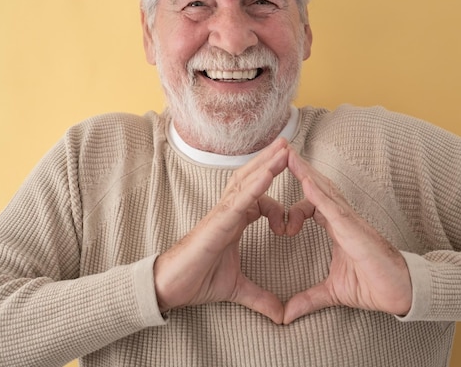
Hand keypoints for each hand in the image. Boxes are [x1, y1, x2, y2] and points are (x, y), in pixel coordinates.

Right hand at [153, 138, 288, 323]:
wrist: (171, 288)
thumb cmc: (198, 280)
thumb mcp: (238, 289)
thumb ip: (261, 298)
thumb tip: (281, 316)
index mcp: (235, 220)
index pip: (261, 201)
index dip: (278, 209)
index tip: (289, 227)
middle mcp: (229, 211)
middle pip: (253, 178)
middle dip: (271, 160)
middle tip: (289, 144)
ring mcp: (222, 213)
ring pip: (247, 182)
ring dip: (267, 163)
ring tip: (285, 147)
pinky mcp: (217, 221)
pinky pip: (240, 199)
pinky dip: (256, 184)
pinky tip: (270, 172)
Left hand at [283, 147, 412, 323]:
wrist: (399, 293)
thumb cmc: (372, 286)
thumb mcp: (332, 292)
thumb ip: (308, 300)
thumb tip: (286, 315)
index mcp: (337, 227)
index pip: (312, 205)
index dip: (294, 205)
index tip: (281, 221)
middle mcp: (342, 218)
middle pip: (317, 188)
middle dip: (299, 170)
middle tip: (278, 152)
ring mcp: (349, 220)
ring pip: (324, 189)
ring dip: (305, 172)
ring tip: (287, 155)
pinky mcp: (354, 228)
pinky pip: (333, 205)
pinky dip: (318, 192)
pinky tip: (304, 180)